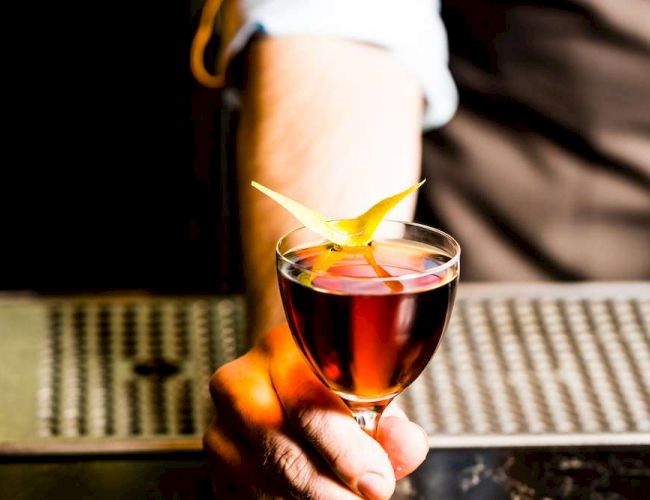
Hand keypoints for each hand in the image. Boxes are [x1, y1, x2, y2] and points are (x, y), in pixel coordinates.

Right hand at [204, 324, 428, 498]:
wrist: (285, 380)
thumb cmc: (330, 384)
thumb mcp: (368, 394)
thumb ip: (390, 423)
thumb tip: (407, 445)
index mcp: (282, 351)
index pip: (310, 406)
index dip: (348, 452)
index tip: (377, 483)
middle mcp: (240, 384)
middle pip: (284, 453)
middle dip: (331, 490)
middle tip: (365, 498)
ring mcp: (220, 425)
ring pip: (266, 483)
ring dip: (311, 498)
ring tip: (342, 492)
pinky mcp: (217, 461)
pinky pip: (247, 496)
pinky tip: (308, 493)